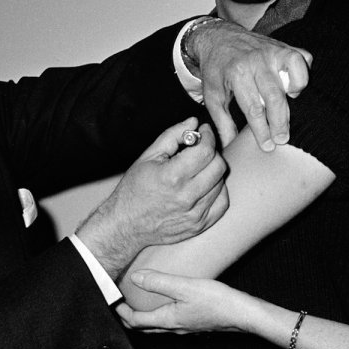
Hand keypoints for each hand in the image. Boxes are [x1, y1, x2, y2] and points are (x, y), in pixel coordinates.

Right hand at [78, 119, 227, 279]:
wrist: (125, 225)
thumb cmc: (134, 190)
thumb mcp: (148, 156)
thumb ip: (172, 135)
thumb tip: (194, 122)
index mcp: (172, 177)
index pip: (206, 151)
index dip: (208, 136)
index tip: (204, 132)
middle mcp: (186, 197)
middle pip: (218, 166)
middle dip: (212, 153)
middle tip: (200, 150)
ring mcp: (194, 214)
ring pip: (221, 183)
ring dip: (213, 172)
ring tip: (197, 170)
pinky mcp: (199, 226)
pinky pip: (222, 203)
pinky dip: (217, 191)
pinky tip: (204, 186)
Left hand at [118, 270, 255, 334]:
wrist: (244, 315)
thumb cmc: (218, 302)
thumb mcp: (186, 287)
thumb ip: (160, 282)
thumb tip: (136, 278)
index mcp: (168, 320)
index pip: (136, 321)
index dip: (121, 312)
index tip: (113, 302)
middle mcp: (175, 328)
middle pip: (145, 327)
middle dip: (131, 317)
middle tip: (122, 305)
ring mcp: (186, 327)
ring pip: (159, 325)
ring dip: (146, 316)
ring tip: (141, 301)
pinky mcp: (196, 323)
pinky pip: (172, 321)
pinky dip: (162, 313)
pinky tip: (169, 302)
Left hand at [187, 19, 311, 151]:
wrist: (218, 38)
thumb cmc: (216, 69)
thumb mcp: (212, 95)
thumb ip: (222, 122)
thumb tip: (231, 145)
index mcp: (237, 73)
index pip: (253, 108)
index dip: (261, 130)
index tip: (267, 146)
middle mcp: (256, 60)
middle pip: (275, 96)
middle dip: (280, 122)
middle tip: (281, 139)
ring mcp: (272, 51)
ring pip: (294, 72)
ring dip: (296, 91)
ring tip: (291, 104)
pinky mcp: (284, 46)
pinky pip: (303, 58)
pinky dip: (303, 73)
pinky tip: (294, 86)